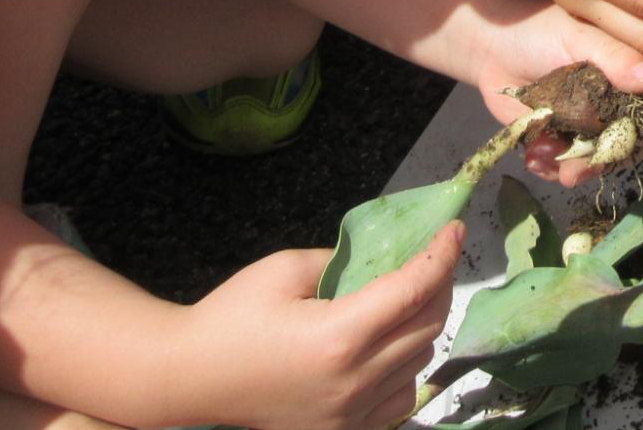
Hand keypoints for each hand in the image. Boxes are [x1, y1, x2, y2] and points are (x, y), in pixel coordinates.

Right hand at [178, 224, 461, 429]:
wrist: (188, 379)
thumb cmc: (230, 317)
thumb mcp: (286, 269)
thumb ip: (343, 261)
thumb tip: (384, 261)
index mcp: (340, 337)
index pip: (414, 290)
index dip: (442, 255)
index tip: (455, 230)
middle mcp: (354, 382)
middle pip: (428, 327)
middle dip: (439, 285)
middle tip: (433, 258)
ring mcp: (350, 416)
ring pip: (420, 362)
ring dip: (424, 326)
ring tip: (409, 298)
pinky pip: (401, 399)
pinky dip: (408, 368)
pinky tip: (390, 346)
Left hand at [473, 0, 642, 187]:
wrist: (494, 48)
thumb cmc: (542, 30)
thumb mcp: (580, 36)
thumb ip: (615, 56)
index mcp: (640, 64)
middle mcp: (626, 98)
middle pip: (641, 137)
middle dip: (613, 156)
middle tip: (581, 167)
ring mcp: (599, 123)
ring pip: (606, 158)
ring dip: (581, 168)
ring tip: (550, 163)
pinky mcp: (571, 140)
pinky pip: (572, 165)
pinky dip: (555, 167)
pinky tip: (535, 155)